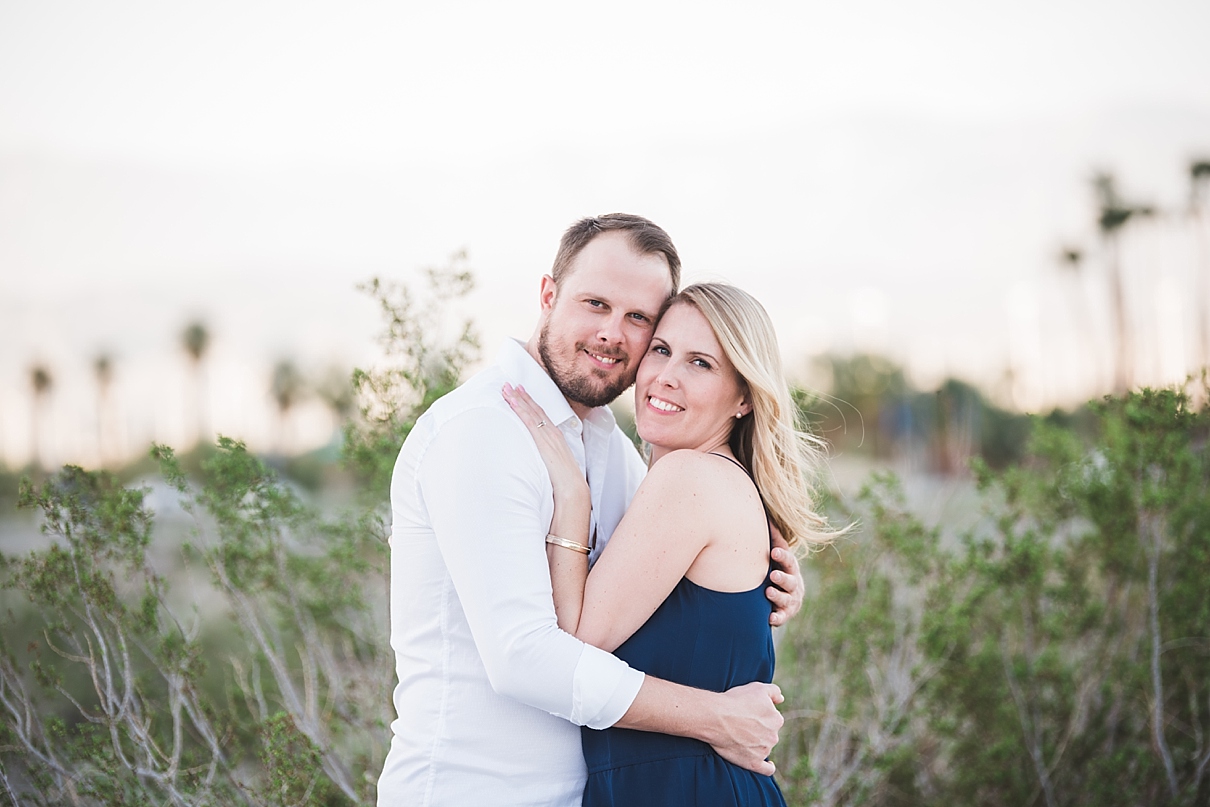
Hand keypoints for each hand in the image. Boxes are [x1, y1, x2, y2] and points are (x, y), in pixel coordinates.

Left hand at [502, 383, 589, 507]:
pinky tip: (512, 402)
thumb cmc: (565, 483)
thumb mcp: (555, 466)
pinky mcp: (543, 442)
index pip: (541, 416)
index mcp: (556, 438)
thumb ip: (547, 460)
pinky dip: (521, 410)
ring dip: (518, 399)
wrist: (573, 490)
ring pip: (531, 412)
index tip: (520, 392)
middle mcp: (553, 433)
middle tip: (509, 383)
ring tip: (506, 388)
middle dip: (522, 395)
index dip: (530, 403)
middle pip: (535, 410)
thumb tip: (539, 461)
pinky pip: (530, 421)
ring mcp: (548, 436)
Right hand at [706, 682, 784, 775]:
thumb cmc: (735, 701)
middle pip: (769, 733)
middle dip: (759, 729)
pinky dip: (769, 767)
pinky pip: (767, 769)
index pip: (772, 718)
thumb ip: (774, 692)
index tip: (748, 712)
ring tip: (740, 737)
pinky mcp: (753, 763)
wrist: (717, 717)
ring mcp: (764, 751)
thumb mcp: (758, 688)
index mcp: (776, 719)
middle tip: (742, 724)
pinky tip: (769, 764)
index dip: (760, 715)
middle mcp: (773, 736)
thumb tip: (781, 700)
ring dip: (758, 744)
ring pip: (765, 747)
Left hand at [767, 523, 802, 626]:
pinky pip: (781, 617)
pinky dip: (777, 618)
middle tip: (773, 575)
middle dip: (782, 578)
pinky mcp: (784, 615)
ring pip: (786, 599)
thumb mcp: (776, 555)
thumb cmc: (776, 568)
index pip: (788, 560)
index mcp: (790, 567)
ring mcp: (790, 600)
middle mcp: (793, 584)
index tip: (774, 551)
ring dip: (778, 596)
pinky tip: (770, 618)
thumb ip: (773, 539)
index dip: (782, 556)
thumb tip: (766, 514)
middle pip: (790, 581)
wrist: (784, 595)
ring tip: (768, 593)